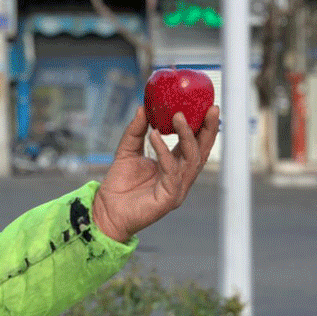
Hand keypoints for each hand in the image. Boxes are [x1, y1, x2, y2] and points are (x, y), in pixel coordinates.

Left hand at [92, 104, 219, 242]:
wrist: (106, 209)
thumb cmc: (119, 183)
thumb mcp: (127, 150)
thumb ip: (136, 130)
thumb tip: (142, 107)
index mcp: (174, 166)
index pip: (195, 144)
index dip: (204, 126)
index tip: (208, 106)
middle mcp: (180, 177)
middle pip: (202, 151)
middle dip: (209, 130)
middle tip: (210, 109)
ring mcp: (177, 188)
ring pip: (192, 159)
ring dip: (187, 136)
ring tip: (178, 116)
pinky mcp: (169, 198)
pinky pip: (171, 171)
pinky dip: (164, 151)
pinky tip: (154, 135)